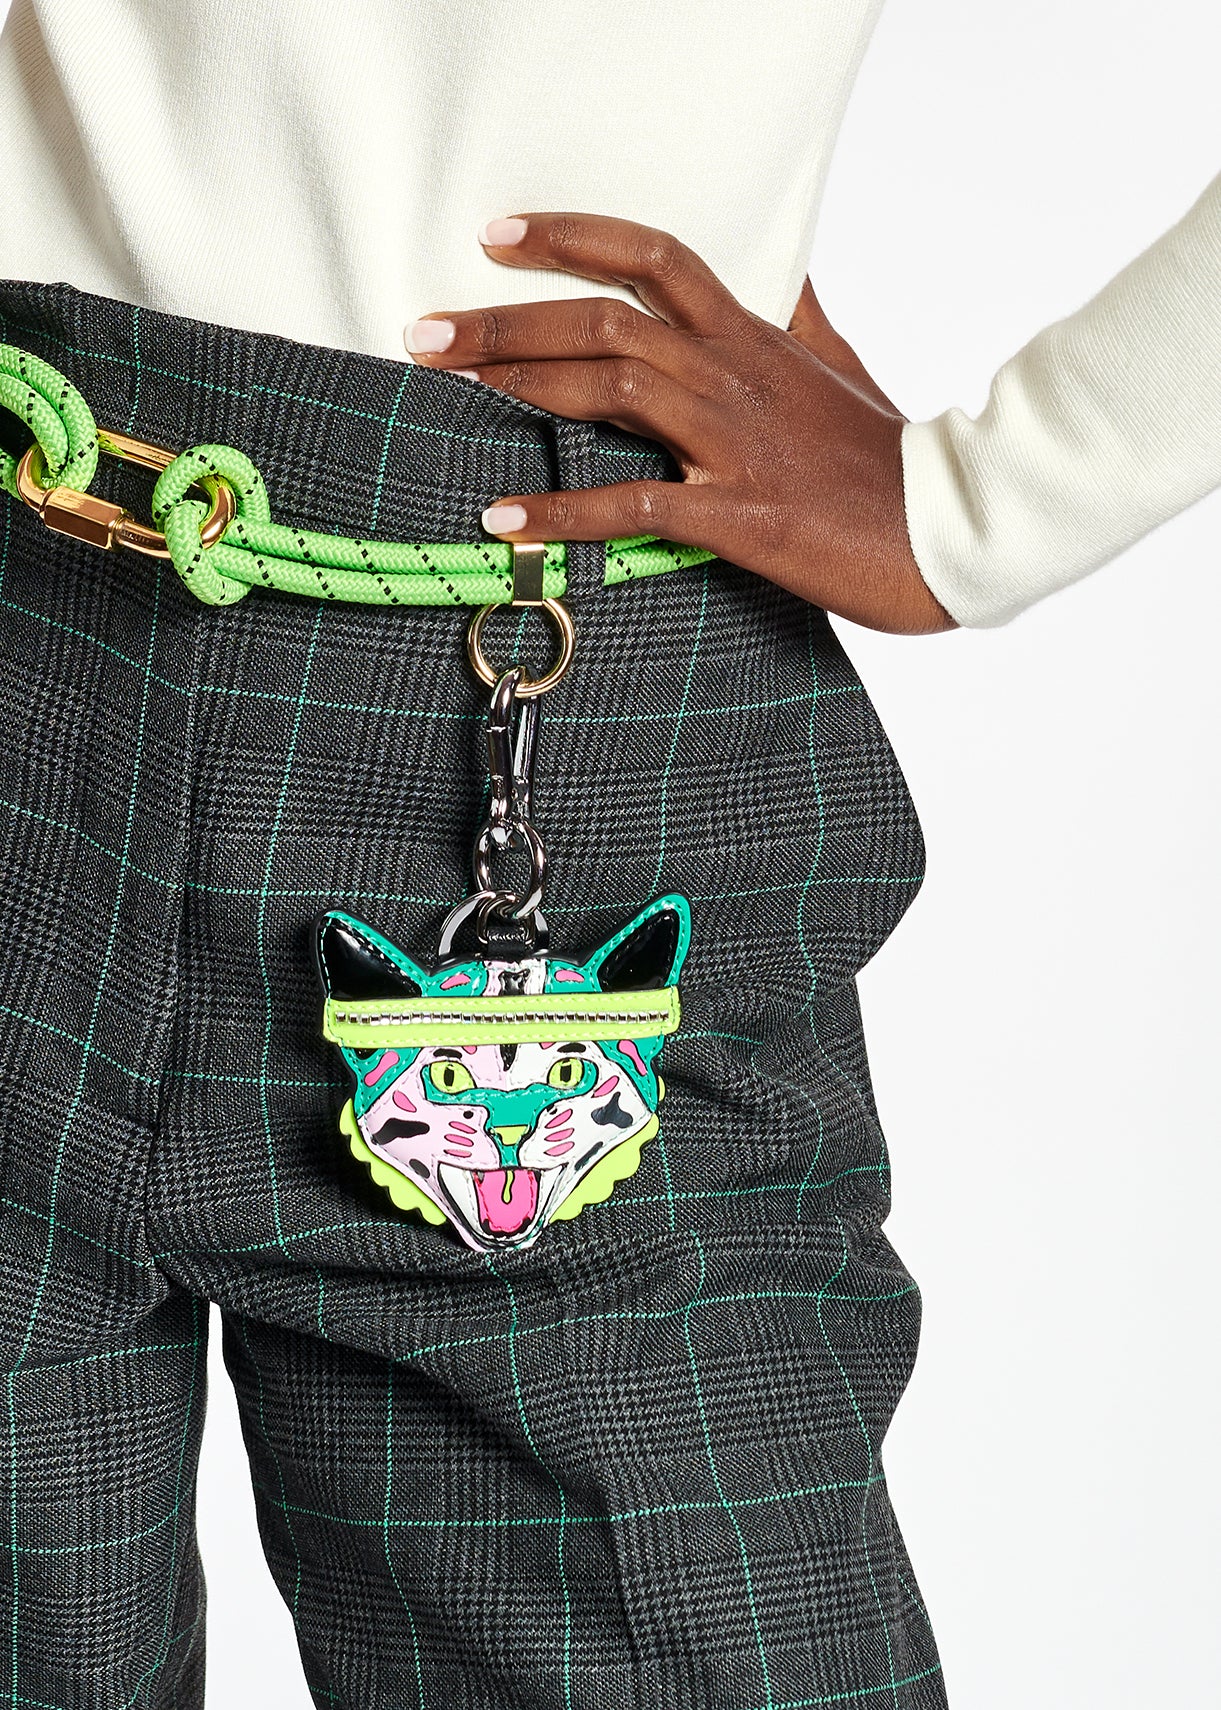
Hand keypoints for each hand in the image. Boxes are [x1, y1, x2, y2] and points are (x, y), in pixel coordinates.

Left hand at [405, 213, 954, 634]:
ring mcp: (734, 441)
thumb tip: (787, 278)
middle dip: (504, 321)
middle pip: (604, 322)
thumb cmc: (887, 458)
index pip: (655, 258)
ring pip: (612, 386)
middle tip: (423, 329)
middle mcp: (733, 376)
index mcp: (753, 339)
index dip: (572, 237)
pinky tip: (505, 520)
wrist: (947, 529)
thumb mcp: (841, 369)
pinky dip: (563, 514)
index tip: (497, 236)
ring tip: (441, 380)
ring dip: (517, 380)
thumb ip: (799, 322)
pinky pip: (636, 505)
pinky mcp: (738, 513)